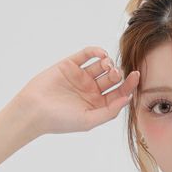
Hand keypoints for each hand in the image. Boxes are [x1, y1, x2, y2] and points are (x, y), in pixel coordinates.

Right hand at [14, 46, 139, 134]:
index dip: (129, 85)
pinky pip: (86, 54)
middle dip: (117, 74)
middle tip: (115, 73)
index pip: (118, 93)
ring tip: (106, 65)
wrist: (34, 109)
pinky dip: (95, 51)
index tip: (136, 76)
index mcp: (98, 105)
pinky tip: (101, 54)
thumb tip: (128, 99)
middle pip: (112, 79)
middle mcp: (91, 90)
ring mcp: (81, 77)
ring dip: (108, 63)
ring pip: (101, 65)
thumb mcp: (89, 121)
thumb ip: (109, 112)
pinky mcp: (70, 64)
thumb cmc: (61, 120)